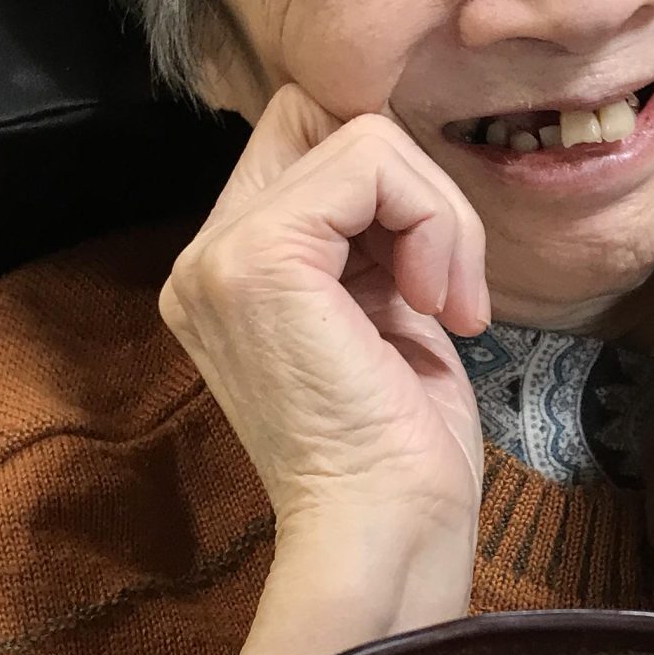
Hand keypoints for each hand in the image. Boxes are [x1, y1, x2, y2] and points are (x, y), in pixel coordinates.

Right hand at [161, 89, 488, 551]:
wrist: (384, 539)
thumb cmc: (401, 456)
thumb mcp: (384, 315)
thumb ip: (371, 238)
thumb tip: (404, 163)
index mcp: (229, 274)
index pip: (305, 144)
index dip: (389, 189)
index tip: (431, 282)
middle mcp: (205, 259)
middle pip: (318, 116)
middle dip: (409, 184)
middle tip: (443, 284)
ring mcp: (221, 256)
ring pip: (359, 135)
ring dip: (437, 213)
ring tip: (448, 305)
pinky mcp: (260, 257)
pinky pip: (370, 160)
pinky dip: (433, 220)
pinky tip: (440, 306)